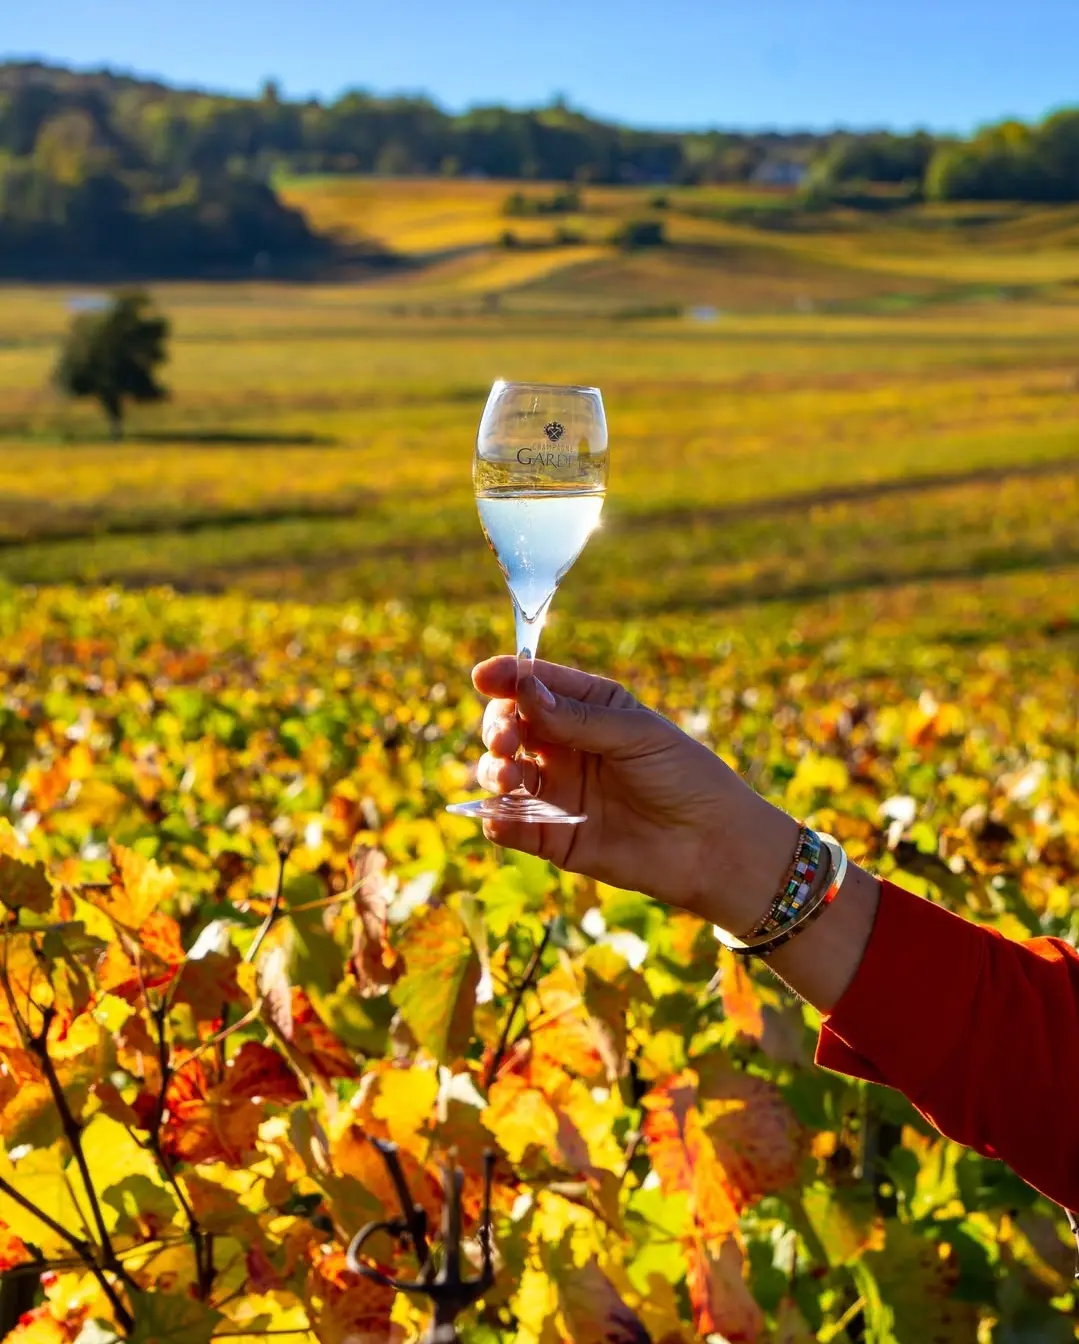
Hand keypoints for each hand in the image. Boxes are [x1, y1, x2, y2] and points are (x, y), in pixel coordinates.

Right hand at [471, 656, 797, 923]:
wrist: (712, 846)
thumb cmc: (684, 776)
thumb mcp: (635, 735)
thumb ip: (577, 718)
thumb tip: (523, 692)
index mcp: (589, 708)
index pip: (536, 685)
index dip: (507, 678)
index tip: (484, 677)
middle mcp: (566, 746)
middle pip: (510, 726)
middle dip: (498, 727)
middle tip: (506, 740)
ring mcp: (557, 791)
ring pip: (502, 772)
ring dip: (491, 770)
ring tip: (506, 777)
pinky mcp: (553, 836)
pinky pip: (511, 825)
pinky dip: (496, 820)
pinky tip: (497, 818)